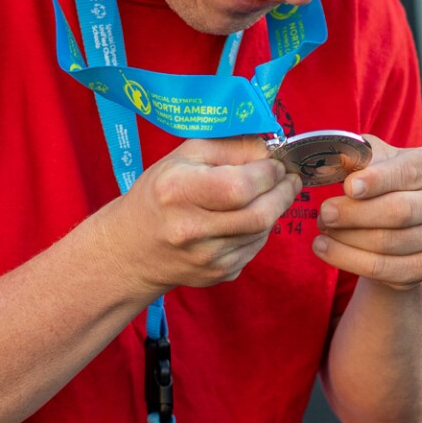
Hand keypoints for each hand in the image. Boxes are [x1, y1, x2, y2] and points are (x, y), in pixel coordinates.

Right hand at [99, 135, 301, 293]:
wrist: (132, 248)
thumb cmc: (159, 192)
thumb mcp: (185, 156)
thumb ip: (229, 147)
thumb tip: (269, 151)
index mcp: (179, 191)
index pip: (240, 186)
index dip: (267, 173)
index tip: (275, 164)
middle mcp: (191, 229)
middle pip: (259, 214)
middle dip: (283, 193)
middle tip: (289, 180)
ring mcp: (206, 258)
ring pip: (262, 233)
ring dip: (274, 211)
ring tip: (269, 195)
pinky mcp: (217, 275)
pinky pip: (254, 249)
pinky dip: (260, 231)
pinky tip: (249, 219)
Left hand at [313, 136, 421, 289]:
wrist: (398, 216)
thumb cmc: (382, 177)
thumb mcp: (373, 158)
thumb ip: (356, 156)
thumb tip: (334, 160)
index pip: (408, 173)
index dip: (377, 180)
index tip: (348, 187)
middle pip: (401, 212)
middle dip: (355, 213)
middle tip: (324, 212)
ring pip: (388, 244)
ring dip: (346, 238)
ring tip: (322, 228)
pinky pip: (383, 269)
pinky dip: (348, 259)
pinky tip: (325, 248)